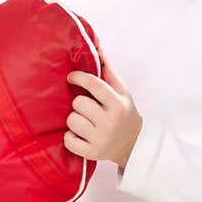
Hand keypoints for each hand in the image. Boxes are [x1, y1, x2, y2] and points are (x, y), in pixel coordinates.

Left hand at [65, 54, 142, 168]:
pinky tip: (81, 136)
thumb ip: (109, 72)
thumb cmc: (123, 113)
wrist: (133, 145)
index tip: (71, 77)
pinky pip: (68, 140)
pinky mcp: (91, 153)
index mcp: (118, 105)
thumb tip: (97, 48)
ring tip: (85, 122)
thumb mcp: (122, 92)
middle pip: (79, 103)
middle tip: (87, 108)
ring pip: (72, 120)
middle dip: (79, 103)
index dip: (79, 77)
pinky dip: (71, 137)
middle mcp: (110, 122)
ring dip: (75, 120)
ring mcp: (100, 139)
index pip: (94, 85)